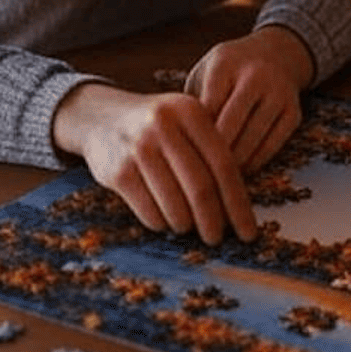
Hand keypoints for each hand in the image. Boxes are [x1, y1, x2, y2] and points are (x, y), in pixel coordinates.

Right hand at [52, 83, 255, 243]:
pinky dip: (162, 223)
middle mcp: (165, 126)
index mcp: (191, 112)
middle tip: (218, 239)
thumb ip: (212, 150)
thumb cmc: (159, 126)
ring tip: (188, 225)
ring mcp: (139, 149)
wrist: (101, 117)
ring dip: (186, 224)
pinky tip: (164, 219)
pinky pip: (149, 212)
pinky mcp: (118, 172)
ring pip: (174, 205)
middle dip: (214, 221)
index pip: (224, 164)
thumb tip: (238, 205)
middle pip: (200, 188)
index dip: (238, 202)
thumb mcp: (186, 121)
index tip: (249, 231)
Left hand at [185, 24, 313, 175]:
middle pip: (230, 126)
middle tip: (197, 176)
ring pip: (252, 139)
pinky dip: (254, 162)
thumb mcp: (206, 72)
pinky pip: (272, 146)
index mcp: (225, 64)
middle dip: (212, 154)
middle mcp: (255, 76)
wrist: (276, 53)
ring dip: (233, 164)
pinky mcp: (293, 112)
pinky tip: (239, 170)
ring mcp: (278, 94)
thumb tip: (180, 145)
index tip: (182, 157)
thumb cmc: (229, 70)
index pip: (206, 109)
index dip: (192, 136)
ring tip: (215, 178)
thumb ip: (192, 102)